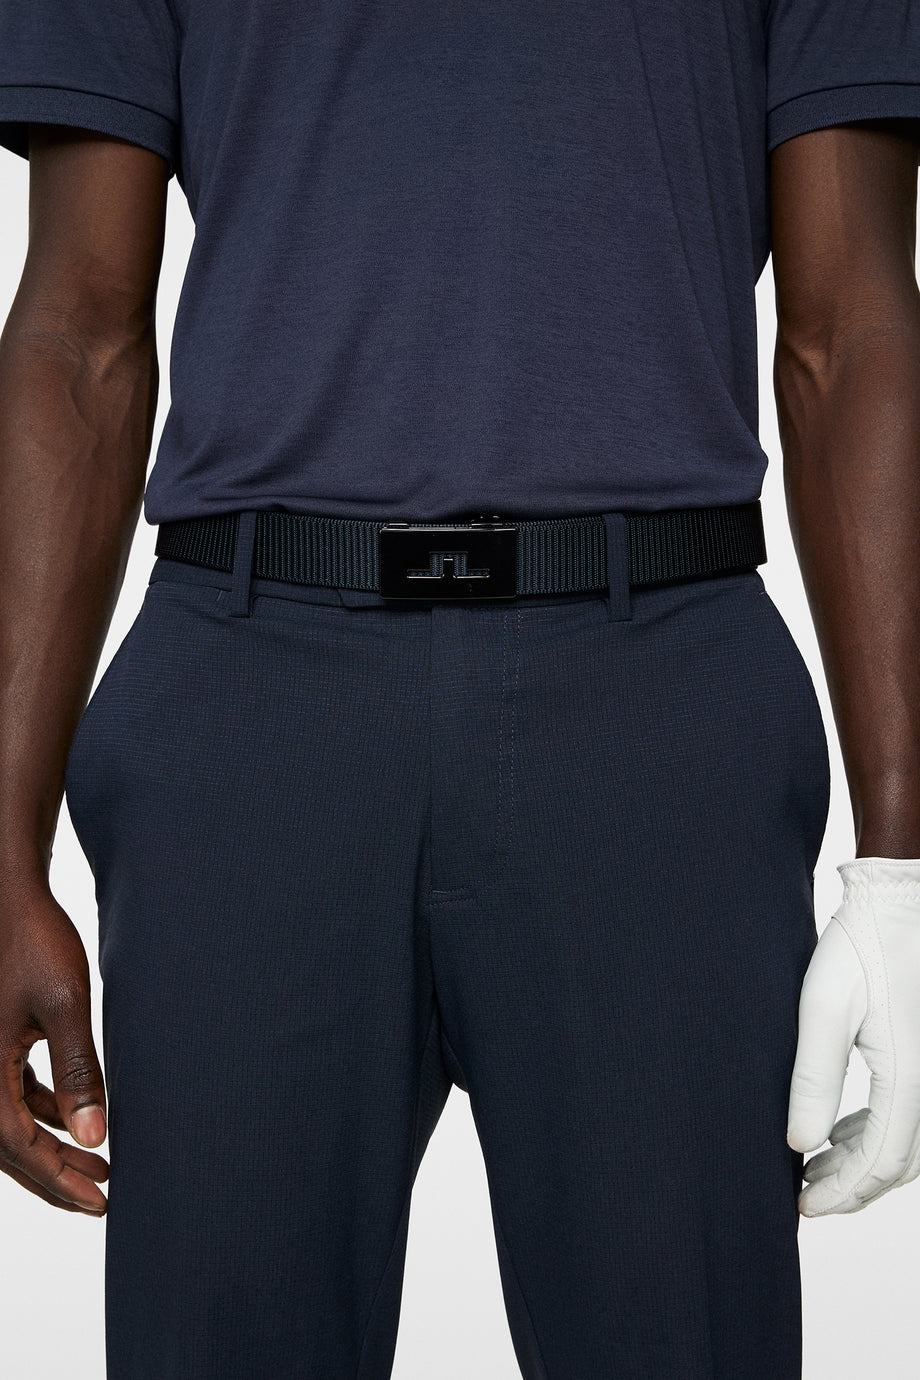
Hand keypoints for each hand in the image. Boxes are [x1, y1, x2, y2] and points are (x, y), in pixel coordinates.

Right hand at [0, 879, 107, 1213]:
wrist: (8, 896)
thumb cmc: (33, 941)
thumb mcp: (65, 1005)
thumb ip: (79, 1071)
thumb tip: (94, 1136)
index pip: (18, 1147)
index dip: (59, 1180)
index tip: (100, 1202)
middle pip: (8, 1146)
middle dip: (54, 1175)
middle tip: (100, 1198)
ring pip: (9, 1122)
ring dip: (49, 1146)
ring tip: (98, 1164)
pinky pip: (10, 1095)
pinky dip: (40, 1112)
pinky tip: (75, 1118)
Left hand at [786, 856, 919, 1215]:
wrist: (901, 900)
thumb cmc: (861, 945)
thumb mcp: (823, 1006)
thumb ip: (814, 1077)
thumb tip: (800, 1142)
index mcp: (909, 1076)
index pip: (880, 1162)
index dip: (842, 1193)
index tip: (804, 1208)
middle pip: (898, 1163)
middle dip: (852, 1186)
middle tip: (805, 1196)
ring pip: (907, 1143)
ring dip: (863, 1162)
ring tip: (815, 1169)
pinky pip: (910, 1113)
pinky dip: (877, 1133)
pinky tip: (841, 1132)